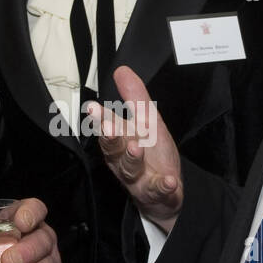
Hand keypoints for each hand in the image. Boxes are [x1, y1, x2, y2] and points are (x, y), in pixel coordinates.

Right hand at [86, 64, 182, 232]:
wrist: (166, 192)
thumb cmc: (152, 155)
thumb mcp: (147, 122)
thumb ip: (134, 97)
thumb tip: (121, 70)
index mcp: (120, 141)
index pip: (108, 127)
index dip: (101, 119)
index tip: (93, 107)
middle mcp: (123, 160)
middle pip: (113, 149)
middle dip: (110, 138)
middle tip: (108, 126)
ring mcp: (138, 178)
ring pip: (130, 169)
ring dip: (131, 158)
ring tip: (135, 147)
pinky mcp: (155, 193)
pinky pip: (158, 190)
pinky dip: (163, 186)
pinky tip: (169, 180)